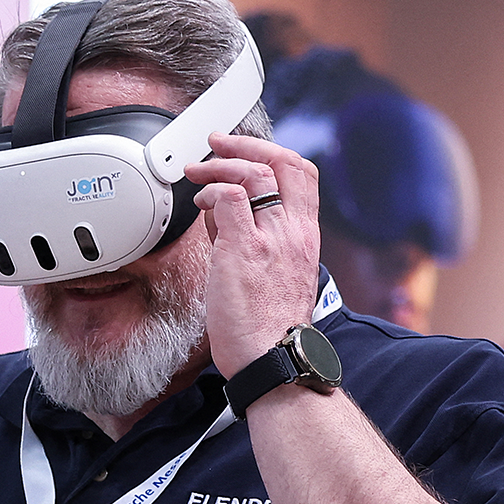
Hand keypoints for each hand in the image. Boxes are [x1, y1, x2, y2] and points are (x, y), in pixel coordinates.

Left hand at [186, 133, 321, 376]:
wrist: (273, 359)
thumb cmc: (269, 329)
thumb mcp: (275, 274)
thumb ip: (255, 238)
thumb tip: (223, 214)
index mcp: (305, 236)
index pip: (302, 175)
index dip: (271, 153)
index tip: (246, 153)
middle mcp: (294, 231)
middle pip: (284, 162)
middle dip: (247, 144)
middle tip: (218, 144)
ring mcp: (272, 238)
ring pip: (254, 173)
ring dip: (220, 165)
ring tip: (198, 174)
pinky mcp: (244, 249)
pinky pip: (229, 198)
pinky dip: (211, 192)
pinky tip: (201, 205)